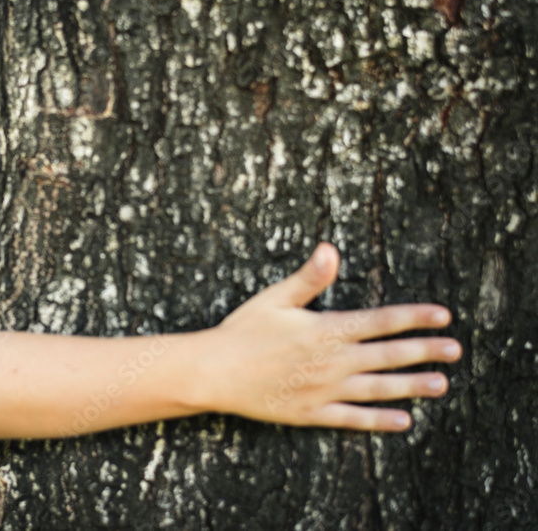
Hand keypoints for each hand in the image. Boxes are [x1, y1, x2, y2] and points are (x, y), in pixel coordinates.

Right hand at [207, 243, 460, 431]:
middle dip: (425, 351)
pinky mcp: (312, 413)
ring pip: (378, 388)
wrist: (215, 372)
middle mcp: (332, 361)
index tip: (443, 315)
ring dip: (412, 386)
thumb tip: (331, 249)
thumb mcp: (275, 298)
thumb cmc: (242, 331)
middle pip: (388, 355)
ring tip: (441, 385)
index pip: (380, 321)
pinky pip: (353, 419)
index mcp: (326, 329)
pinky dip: (380, 421)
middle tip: (455, 350)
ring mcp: (324, 390)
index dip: (414, 317)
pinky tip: (403, 421)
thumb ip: (309, 277)